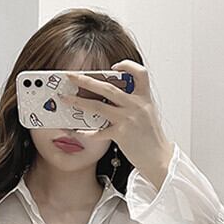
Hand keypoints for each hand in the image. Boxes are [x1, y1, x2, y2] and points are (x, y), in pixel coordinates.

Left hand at [58, 59, 173, 189]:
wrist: (159, 158)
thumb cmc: (151, 138)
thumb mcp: (147, 114)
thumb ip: (133, 103)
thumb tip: (111, 98)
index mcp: (144, 98)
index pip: (139, 73)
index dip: (127, 65)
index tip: (114, 66)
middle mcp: (136, 105)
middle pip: (108, 87)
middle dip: (86, 80)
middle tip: (70, 76)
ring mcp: (128, 119)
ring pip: (98, 106)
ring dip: (78, 101)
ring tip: (64, 98)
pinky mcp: (121, 134)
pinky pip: (98, 131)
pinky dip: (86, 132)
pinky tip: (77, 131)